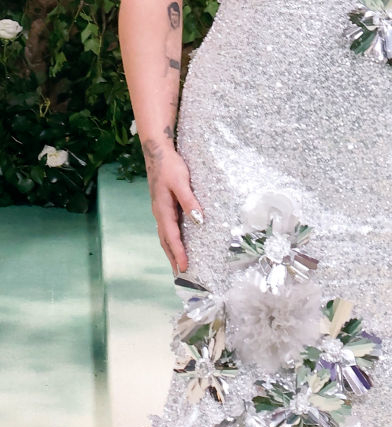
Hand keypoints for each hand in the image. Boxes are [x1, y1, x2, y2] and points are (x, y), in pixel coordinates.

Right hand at [145, 144, 202, 272]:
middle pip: (165, 240)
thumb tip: (198, 221)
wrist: (157, 152)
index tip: (184, 267)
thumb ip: (189, 201)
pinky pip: (167, 227)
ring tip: (178, 264)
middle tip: (180, 275)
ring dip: (171, 250)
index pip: (171, 236)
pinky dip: (171, 239)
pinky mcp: (164, 205)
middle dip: (172, 257)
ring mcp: (160, 209)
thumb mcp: (181, 182)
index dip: (178, 253)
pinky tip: (177, 241)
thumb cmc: (170, 166)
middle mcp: (159, 212)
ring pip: (165, 235)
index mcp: (163, 209)